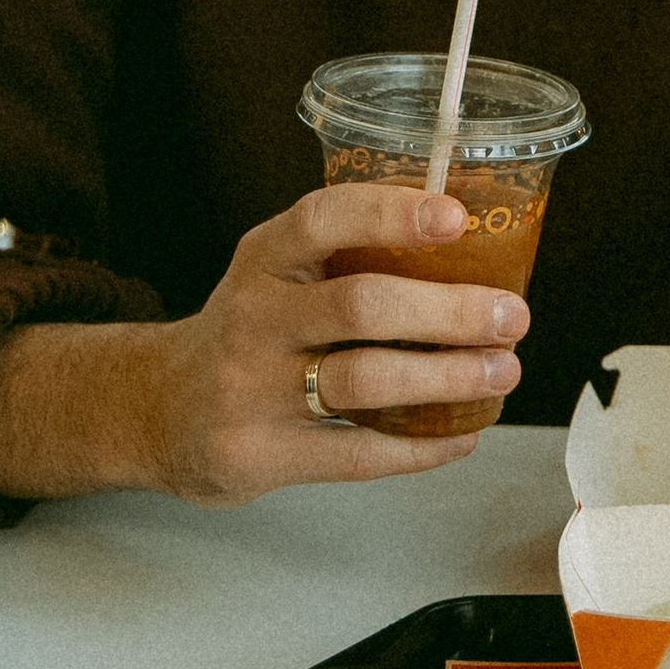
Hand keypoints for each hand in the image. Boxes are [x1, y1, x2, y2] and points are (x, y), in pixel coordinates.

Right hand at [0, 183, 527, 505]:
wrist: (158, 410)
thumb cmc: (249, 330)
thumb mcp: (276, 272)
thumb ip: (349, 255)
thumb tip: (479, 245)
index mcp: (264, 258)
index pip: (323, 219)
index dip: (391, 213)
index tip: (456, 217)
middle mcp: (253, 316)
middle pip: (362, 305)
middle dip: (449, 312)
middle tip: (511, 315)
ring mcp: (252, 389)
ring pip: (365, 380)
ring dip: (448, 377)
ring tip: (501, 370)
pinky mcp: (260, 455)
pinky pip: (356, 452)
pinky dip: (420, 446)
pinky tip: (461, 434)